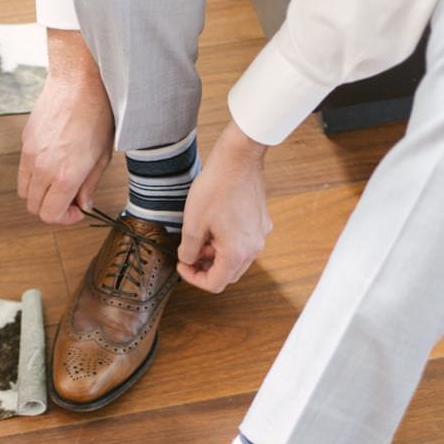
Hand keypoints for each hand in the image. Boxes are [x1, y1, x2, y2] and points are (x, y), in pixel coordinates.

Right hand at [17, 29, 113, 225]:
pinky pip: (23, 170)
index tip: (76, 210)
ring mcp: (29, 154)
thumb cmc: (97, 114)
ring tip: (59, 181)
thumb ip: (89, 185)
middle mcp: (42, 168)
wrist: (78, 81)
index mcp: (65, 174)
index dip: (64, 218)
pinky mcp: (25, 142)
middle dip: (51, 208)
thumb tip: (83, 204)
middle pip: (33, 206)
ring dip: (40, 193)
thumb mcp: (102, 156)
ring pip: (24, 191)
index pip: (49, 214)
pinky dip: (35, 175)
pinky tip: (53, 162)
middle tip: (69, 199)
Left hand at [177, 121, 272, 292]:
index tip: (182, 265)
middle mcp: (255, 247)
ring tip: (200, 236)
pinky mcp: (262, 221)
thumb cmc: (216, 188)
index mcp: (237, 252)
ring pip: (237, 258)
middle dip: (206, 267)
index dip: (194, 278)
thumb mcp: (192, 223)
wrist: (238, 159)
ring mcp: (261, 234)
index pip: (216, 284)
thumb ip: (188, 250)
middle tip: (188, 253)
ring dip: (216, 255)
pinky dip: (228, 242)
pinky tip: (214, 225)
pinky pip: (244, 242)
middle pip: (228, 273)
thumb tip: (188, 260)